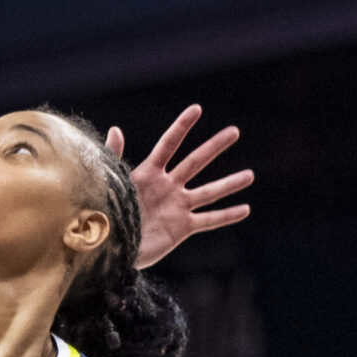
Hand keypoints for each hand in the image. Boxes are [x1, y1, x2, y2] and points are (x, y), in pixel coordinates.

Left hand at [106, 106, 254, 270]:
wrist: (111, 248)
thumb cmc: (107, 214)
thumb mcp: (110, 184)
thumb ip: (114, 157)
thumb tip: (116, 129)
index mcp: (148, 174)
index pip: (168, 145)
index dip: (182, 127)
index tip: (197, 109)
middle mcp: (167, 186)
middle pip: (195, 162)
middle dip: (214, 147)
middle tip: (234, 131)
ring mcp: (177, 206)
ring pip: (209, 192)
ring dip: (230, 183)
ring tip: (250, 175)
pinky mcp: (182, 227)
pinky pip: (209, 220)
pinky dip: (227, 215)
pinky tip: (245, 209)